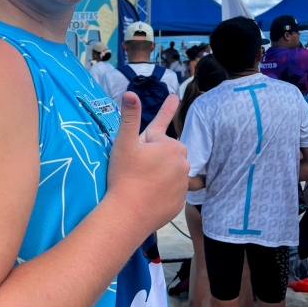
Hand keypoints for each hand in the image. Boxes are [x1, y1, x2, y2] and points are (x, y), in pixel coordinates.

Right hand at [105, 93, 189, 241]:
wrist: (128, 214)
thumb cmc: (124, 175)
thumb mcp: (124, 143)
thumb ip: (130, 117)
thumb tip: (130, 93)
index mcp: (169, 145)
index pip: (159, 131)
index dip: (158, 120)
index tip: (173, 98)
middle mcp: (182, 162)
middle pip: (167, 152)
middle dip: (155, 154)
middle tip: (137, 165)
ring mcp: (183, 183)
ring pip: (171, 171)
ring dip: (161, 171)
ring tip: (142, 180)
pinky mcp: (180, 201)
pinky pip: (172, 190)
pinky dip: (163, 190)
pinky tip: (149, 194)